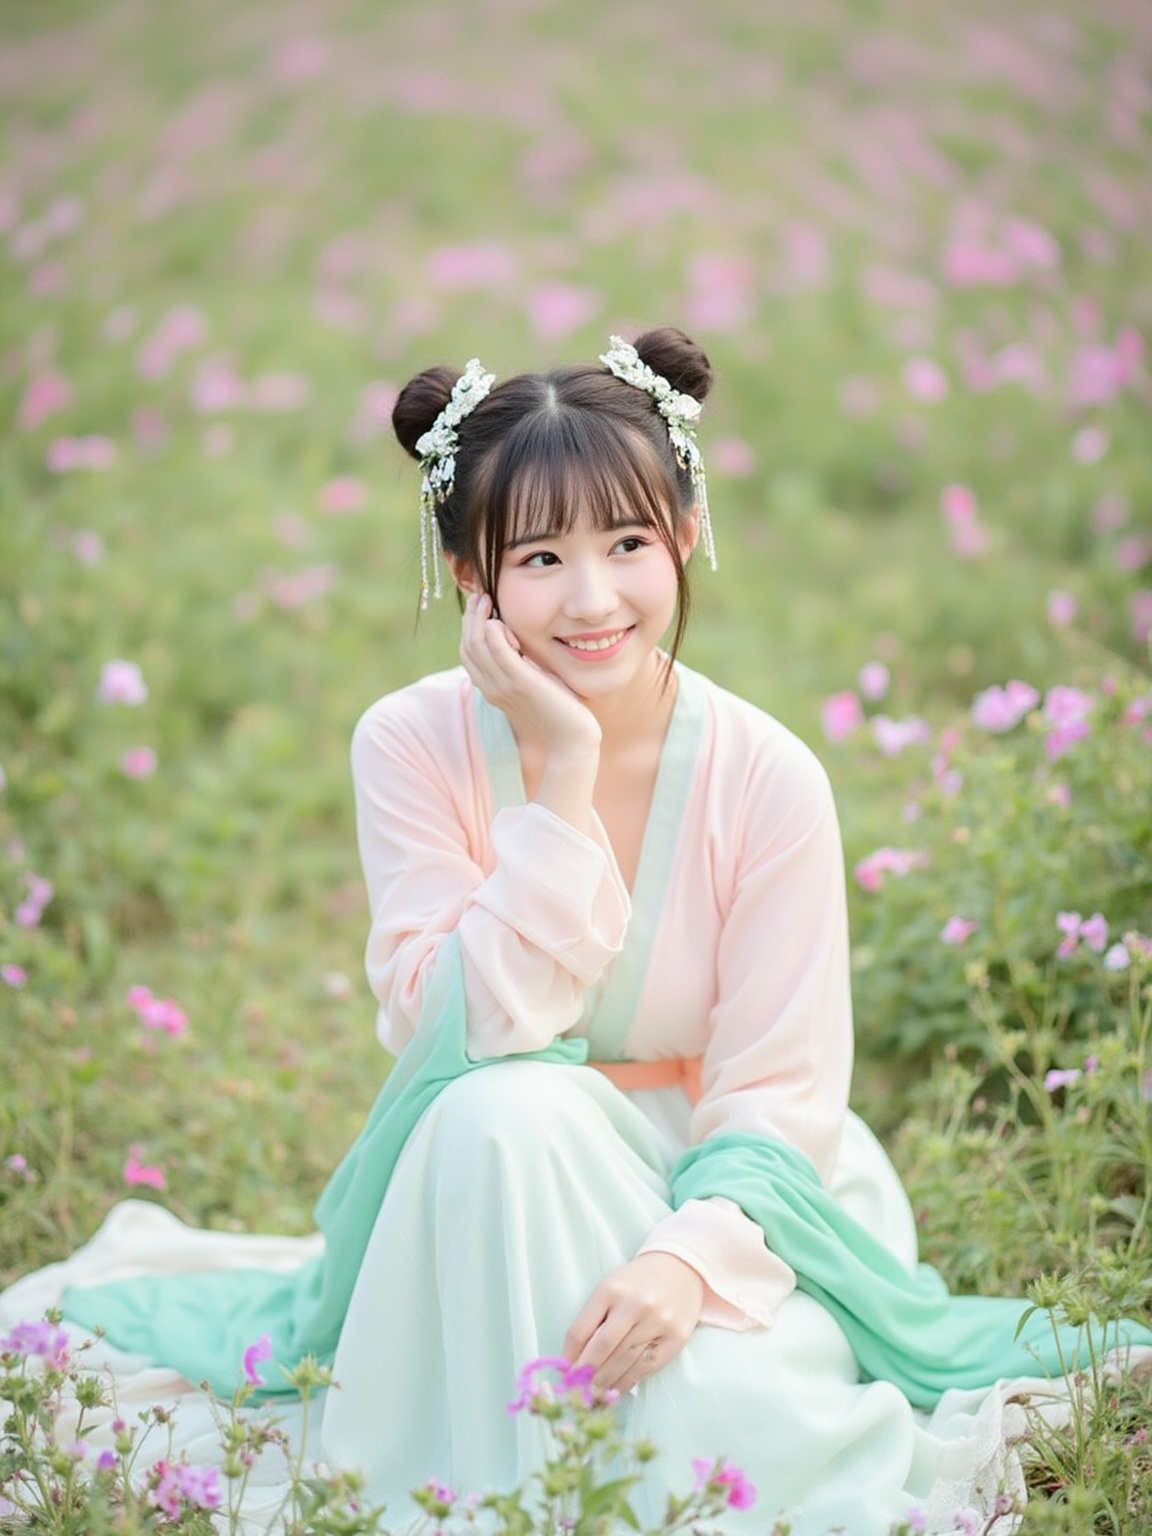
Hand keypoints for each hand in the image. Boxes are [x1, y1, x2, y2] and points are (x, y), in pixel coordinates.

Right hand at [459, 592, 601, 761]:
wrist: (571, 741)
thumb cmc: (560, 713)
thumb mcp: (536, 685)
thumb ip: (525, 667)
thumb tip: (524, 648)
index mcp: (493, 689)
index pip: (468, 654)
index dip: (469, 628)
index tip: (479, 606)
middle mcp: (492, 688)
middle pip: (467, 646)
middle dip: (470, 618)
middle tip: (479, 595)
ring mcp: (504, 686)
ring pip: (477, 645)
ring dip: (480, 618)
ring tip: (487, 599)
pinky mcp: (520, 683)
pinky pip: (498, 650)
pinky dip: (496, 632)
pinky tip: (501, 620)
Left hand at [563, 1253, 704, 1393]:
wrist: (680, 1268)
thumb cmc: (637, 1282)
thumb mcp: (610, 1288)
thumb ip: (592, 1318)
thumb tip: (574, 1359)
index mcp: (611, 1289)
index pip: (581, 1330)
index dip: (569, 1356)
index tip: (565, 1372)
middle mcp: (634, 1304)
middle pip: (602, 1348)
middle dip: (586, 1373)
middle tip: (578, 1390)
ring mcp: (657, 1321)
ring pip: (624, 1360)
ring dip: (605, 1381)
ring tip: (594, 1393)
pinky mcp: (676, 1337)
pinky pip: (646, 1367)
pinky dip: (629, 1381)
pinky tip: (618, 1389)